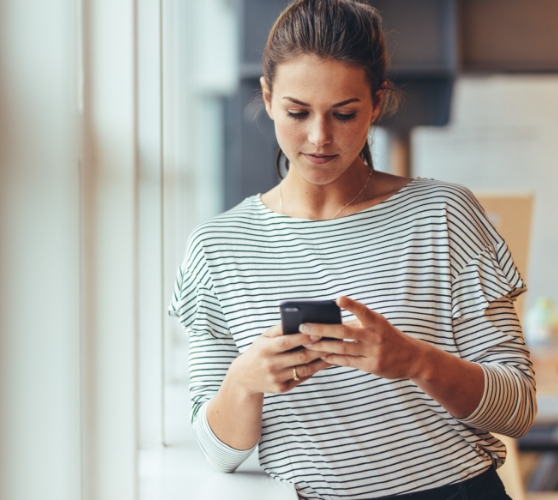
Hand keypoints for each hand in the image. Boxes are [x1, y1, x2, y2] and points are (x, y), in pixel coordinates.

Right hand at [229, 323, 330, 395]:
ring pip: (305, 369)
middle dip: (319, 349)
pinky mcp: (282, 388)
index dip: (303, 338)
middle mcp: (271, 364)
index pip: (287, 342)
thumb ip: (280, 329)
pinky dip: (314, 370)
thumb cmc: (258, 352)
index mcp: (265, 349)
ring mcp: (277, 378)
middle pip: (300, 357)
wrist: (244, 377)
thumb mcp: (263, 338)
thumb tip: (301, 320)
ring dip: (321, 361)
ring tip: (334, 352)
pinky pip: (302, 378)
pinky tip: (324, 363)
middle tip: (334, 341)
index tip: (318, 332)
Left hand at [301, 296, 426, 380]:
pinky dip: (332, 358)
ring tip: (306, 342)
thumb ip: (358, 322)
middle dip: (321, 329)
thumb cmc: (388, 337)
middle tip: (303, 326)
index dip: (351, 305)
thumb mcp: (378, 325)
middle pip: (344, 331)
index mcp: (376, 321)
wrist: (412, 358)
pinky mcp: (372, 366)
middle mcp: (375, 336)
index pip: (362, 310)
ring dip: (322, 346)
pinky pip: (347, 362)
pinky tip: (321, 355)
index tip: (338, 299)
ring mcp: (373, 352)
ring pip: (342, 348)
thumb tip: (330, 321)